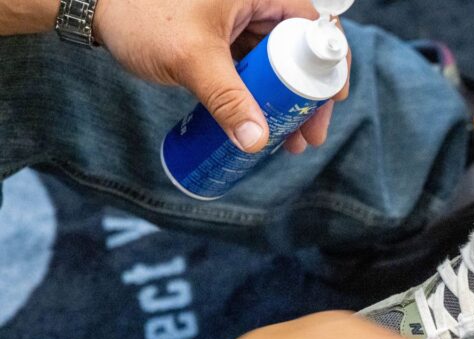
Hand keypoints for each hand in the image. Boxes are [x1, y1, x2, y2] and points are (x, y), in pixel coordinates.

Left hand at [92, 0, 349, 153]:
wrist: (94, 8)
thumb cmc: (141, 16)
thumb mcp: (192, 59)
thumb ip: (227, 100)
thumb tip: (257, 142)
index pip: (314, 26)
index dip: (330, 65)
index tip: (331, 102)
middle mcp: (256, 4)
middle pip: (301, 52)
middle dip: (307, 98)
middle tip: (309, 135)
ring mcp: (240, 22)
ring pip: (279, 66)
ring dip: (286, 103)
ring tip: (289, 142)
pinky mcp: (224, 40)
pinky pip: (255, 70)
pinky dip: (262, 97)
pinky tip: (263, 126)